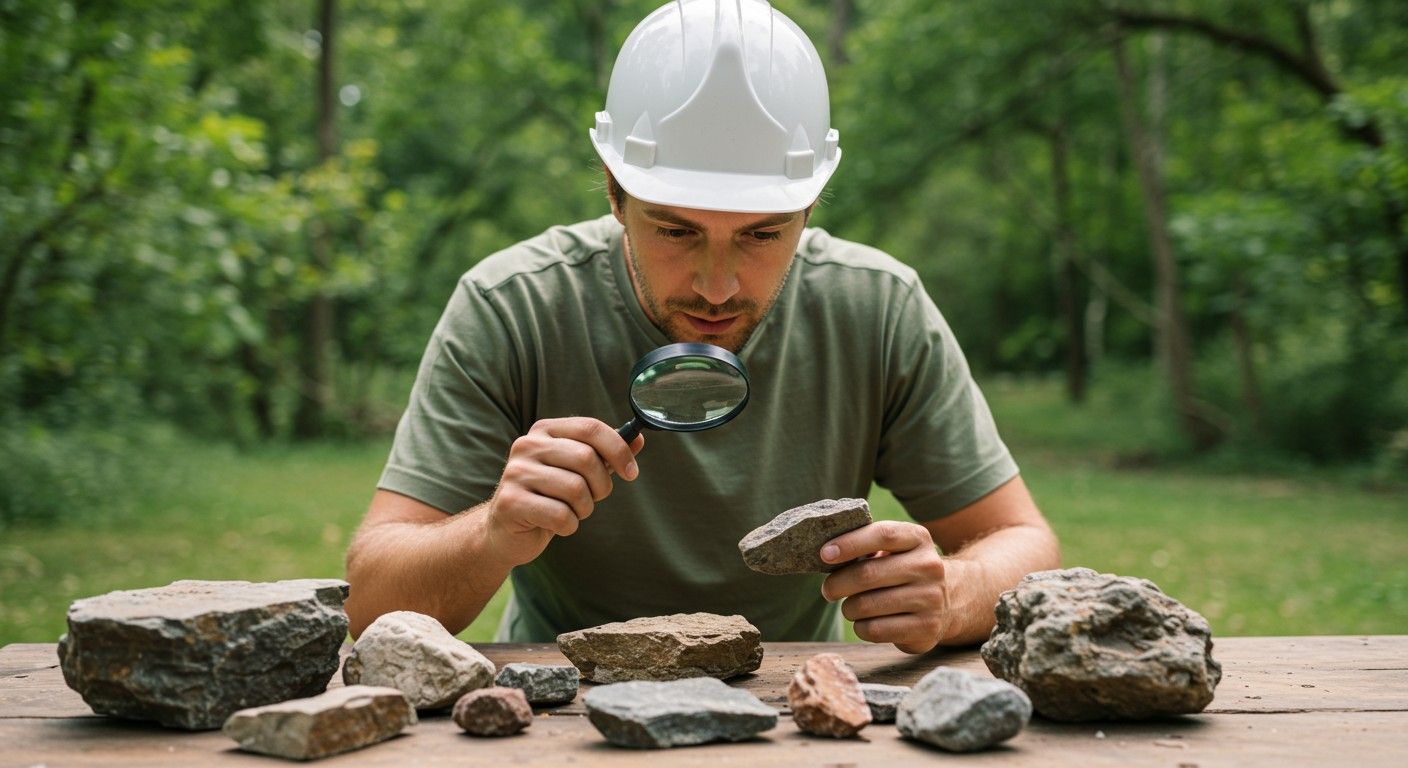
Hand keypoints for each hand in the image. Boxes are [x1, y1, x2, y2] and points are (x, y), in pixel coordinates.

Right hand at [485, 417, 643, 566]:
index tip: (632, 473)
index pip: (590, 428)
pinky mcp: (511, 502)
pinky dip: (569, 526)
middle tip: (593, 498)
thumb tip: (638, 438)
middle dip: (601, 486)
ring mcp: (516, 473)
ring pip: (576, 489)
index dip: (619, 450)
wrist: (505, 531)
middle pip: (586, 458)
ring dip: (584, 509)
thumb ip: (605, 454)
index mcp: (545, 430)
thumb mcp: (577, 471)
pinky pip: (561, 515)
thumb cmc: (548, 497)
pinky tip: (555, 525)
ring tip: (571, 512)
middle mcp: (527, 445)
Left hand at [819, 521, 948, 653]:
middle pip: (868, 573)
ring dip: (848, 608)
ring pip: (867, 605)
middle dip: (837, 583)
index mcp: (918, 539)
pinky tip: (864, 622)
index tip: (824, 554)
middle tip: (828, 590)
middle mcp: (929, 566)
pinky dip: (860, 627)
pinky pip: (875, 630)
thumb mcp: (894, 550)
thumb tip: (826, 554)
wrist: (949, 601)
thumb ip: (866, 545)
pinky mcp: (927, 627)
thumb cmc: (903, 571)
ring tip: (850, 607)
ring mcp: (931, 598)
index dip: (850, 543)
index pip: (883, 535)